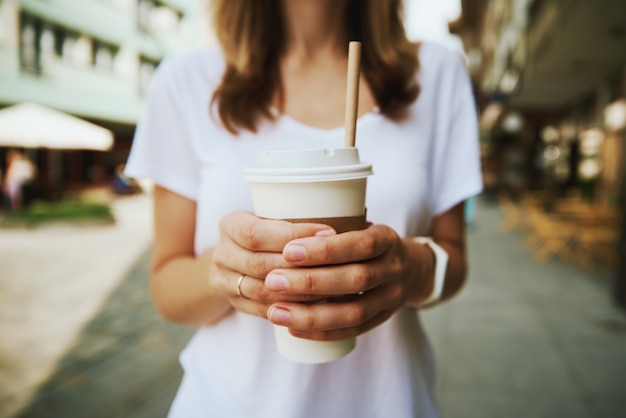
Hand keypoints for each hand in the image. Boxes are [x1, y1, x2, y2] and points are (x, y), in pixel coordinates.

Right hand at [212, 211, 336, 318]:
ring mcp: (224, 282)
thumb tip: (348, 220)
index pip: (257, 233)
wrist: (233, 258)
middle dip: (302, 267)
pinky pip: (264, 311)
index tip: (330, 233)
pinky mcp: (235, 304)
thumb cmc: (265, 231)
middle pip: (262, 265)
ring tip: (336, 289)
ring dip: (300, 293)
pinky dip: (292, 310)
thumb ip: (296, 215)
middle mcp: (222, 254)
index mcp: (230, 225)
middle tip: (341, 266)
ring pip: (264, 292)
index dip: (293, 235)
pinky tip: (319, 307)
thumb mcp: (270, 215)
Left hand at [264, 224, 429, 340]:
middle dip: (310, 282)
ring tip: (276, 312)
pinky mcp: (383, 319)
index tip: (289, 250)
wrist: (415, 269)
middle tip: (273, 281)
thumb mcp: (363, 225)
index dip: (326, 249)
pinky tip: (293, 330)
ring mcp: (391, 298)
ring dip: (311, 314)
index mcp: (386, 239)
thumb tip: (280, 224)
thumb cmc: (372, 243)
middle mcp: (393, 269)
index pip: (360, 244)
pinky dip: (322, 332)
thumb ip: (333, 225)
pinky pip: (353, 330)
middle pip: (354, 280)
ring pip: (353, 312)